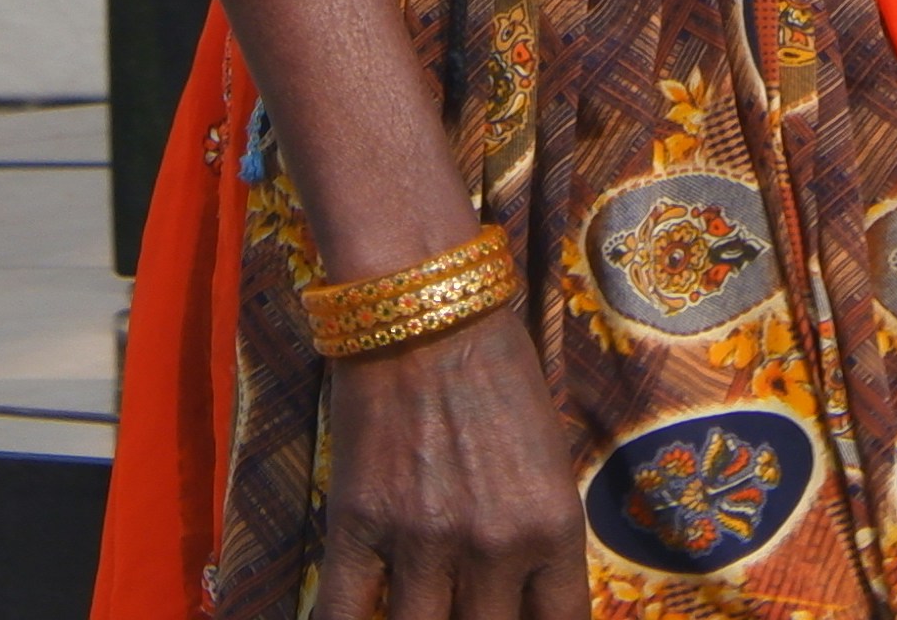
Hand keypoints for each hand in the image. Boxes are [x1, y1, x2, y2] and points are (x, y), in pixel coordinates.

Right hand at [320, 308, 589, 619]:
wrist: (424, 308)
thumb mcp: (546, 456)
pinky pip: (344, 616)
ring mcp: (424, 542)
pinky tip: (358, 619)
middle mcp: (494, 547)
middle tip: (464, 605)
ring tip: (418, 607)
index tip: (517, 618)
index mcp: (552, 526)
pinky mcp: (358, 526)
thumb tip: (521, 597)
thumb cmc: (495, 371)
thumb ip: (537, 534)